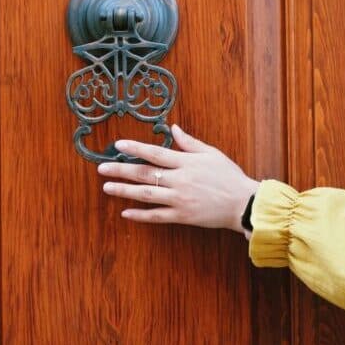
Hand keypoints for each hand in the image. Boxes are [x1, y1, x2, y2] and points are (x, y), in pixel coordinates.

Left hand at [98, 124, 258, 233]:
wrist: (243, 203)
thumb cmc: (229, 176)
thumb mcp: (211, 153)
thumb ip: (190, 142)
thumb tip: (173, 128)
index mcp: (186, 162)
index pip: (155, 152)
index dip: (135, 148)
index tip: (117, 145)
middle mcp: (179, 180)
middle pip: (144, 173)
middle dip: (121, 170)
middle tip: (101, 168)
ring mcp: (179, 199)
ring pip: (145, 194)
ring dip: (124, 190)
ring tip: (107, 187)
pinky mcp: (182, 216)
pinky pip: (156, 216)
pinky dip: (140, 215)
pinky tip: (125, 212)